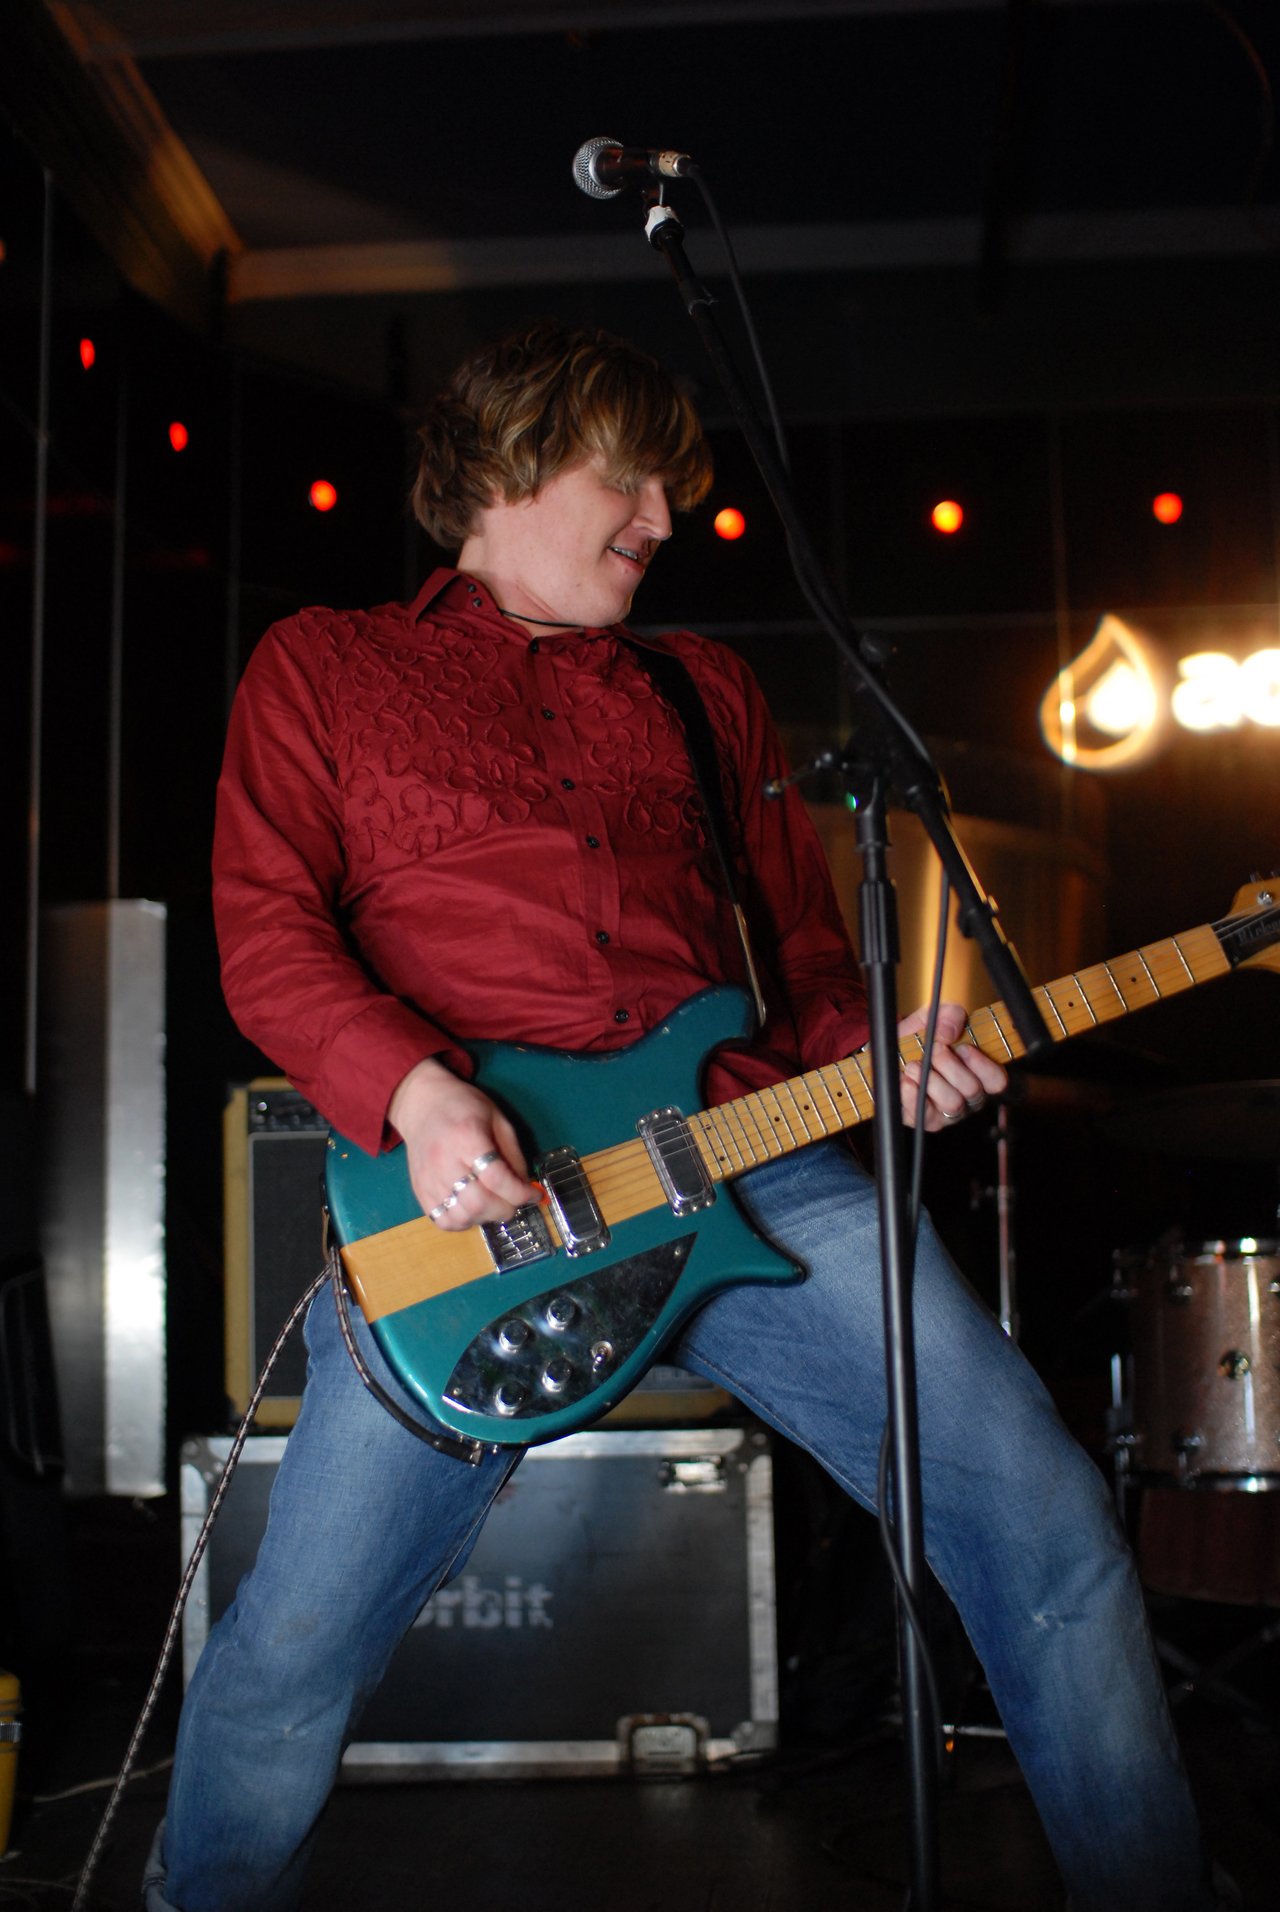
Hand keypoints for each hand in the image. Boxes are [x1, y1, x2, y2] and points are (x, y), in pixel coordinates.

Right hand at [388, 1056, 539, 1230]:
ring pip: (461, 1216)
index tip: (534, 1195)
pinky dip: (463, 1222)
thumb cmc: (464, 1107)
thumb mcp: (498, 1119)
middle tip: (514, 1202)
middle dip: (505, 1209)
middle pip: (478, 1202)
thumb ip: (512, 1154)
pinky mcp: (419, 1190)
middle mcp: (444, 1161)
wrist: (422, 1104)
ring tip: (493, 1204)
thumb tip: (524, 1187)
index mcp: (467, 1137)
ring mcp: (428, 1179)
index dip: (520, 1193)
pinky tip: (472, 1209)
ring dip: (485, 1218)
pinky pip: (442, 1220)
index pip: (496, 1178)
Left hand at [897, 1002, 1006, 1130]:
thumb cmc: (917, 1038)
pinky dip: (913, 1095)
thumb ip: (947, 1015)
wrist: (888, 1053)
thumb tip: (949, 1032)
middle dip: (950, 1066)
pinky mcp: (923, 1119)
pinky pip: (924, 1115)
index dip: (983, 1065)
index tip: (963, 1048)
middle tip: (934, 1049)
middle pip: (973, 1090)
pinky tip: (906, 1080)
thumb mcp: (933, 1018)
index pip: (997, 1080)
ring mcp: (946, 1112)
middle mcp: (966, 1097)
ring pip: (953, 1104)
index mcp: (977, 1074)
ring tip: (914, 1065)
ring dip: (931, 1080)